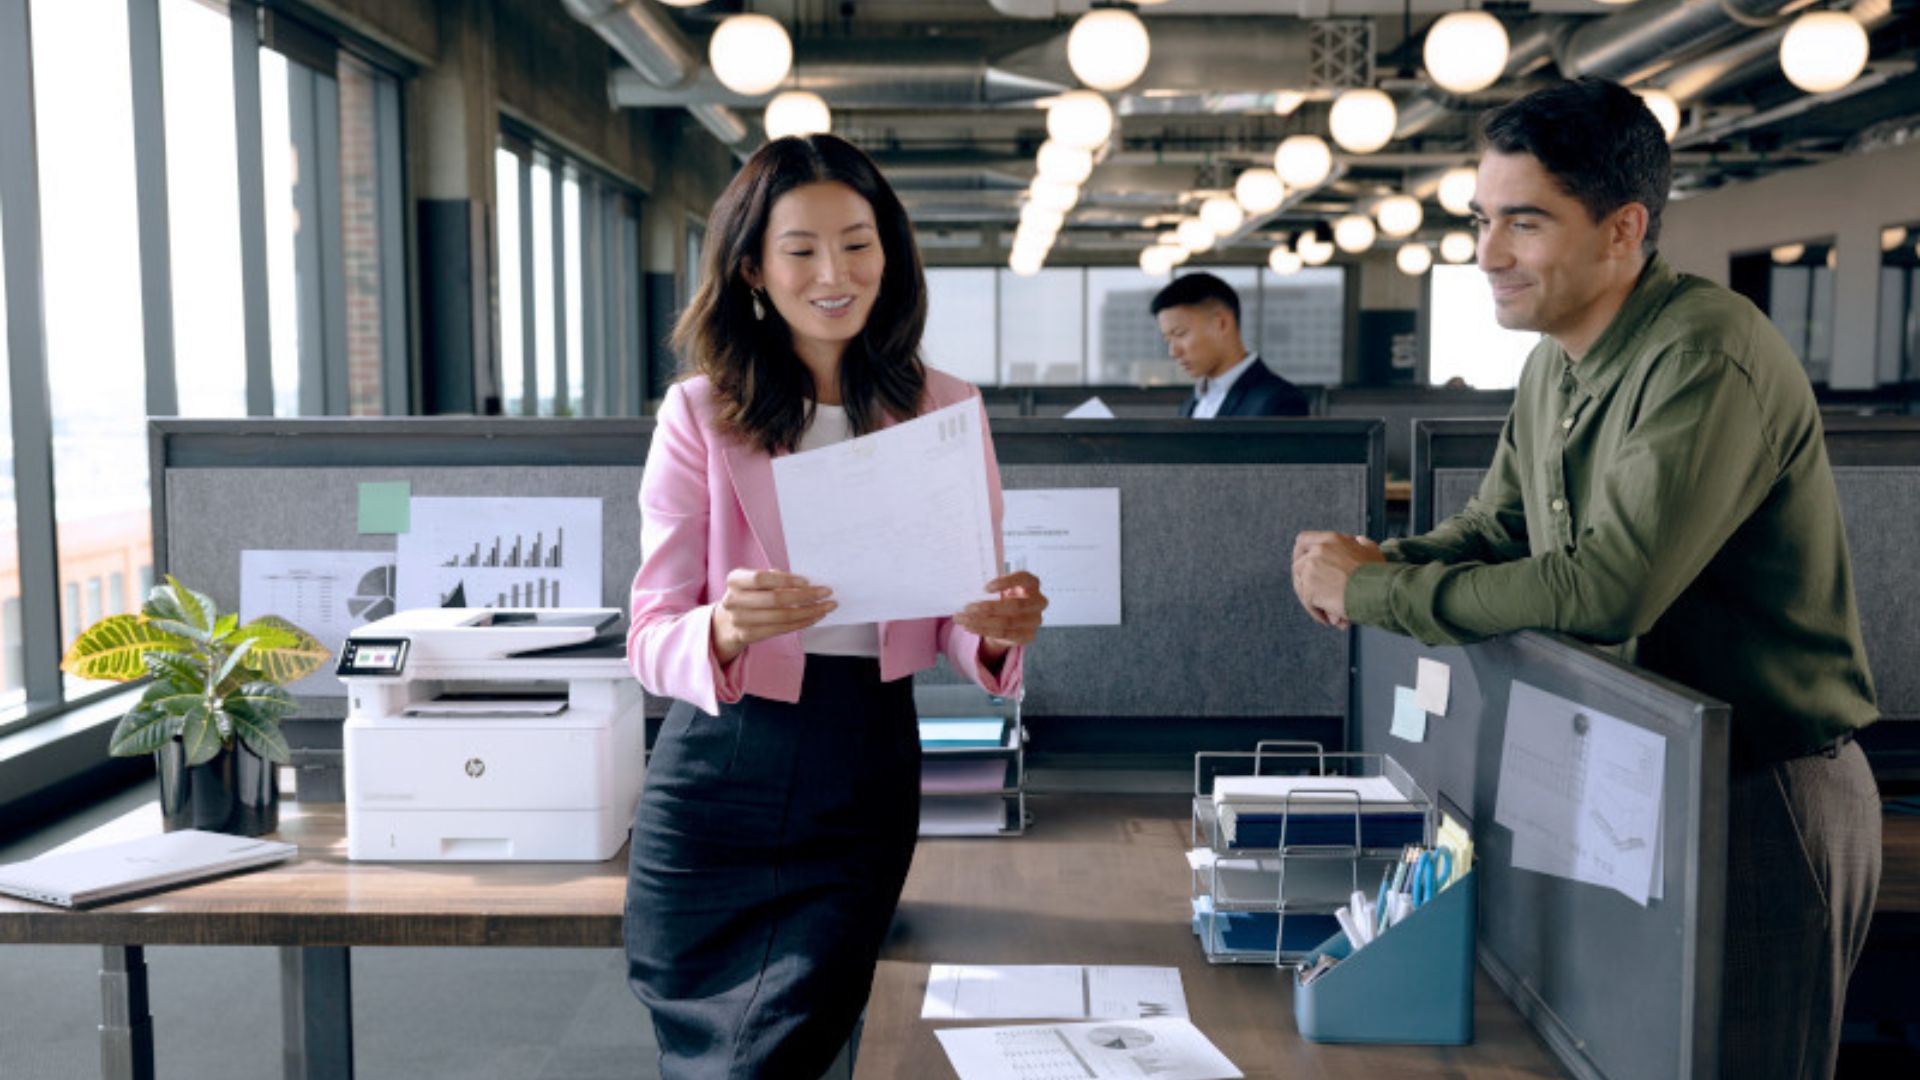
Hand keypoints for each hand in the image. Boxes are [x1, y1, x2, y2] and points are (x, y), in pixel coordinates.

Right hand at [711, 569, 834, 663]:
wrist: (725, 623)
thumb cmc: (748, 596)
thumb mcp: (754, 582)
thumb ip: (774, 579)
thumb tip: (804, 584)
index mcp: (735, 580)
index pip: (761, 578)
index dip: (786, 580)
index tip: (808, 581)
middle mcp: (733, 600)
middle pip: (775, 599)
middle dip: (805, 596)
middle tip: (826, 593)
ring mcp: (739, 620)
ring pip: (781, 617)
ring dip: (809, 612)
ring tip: (826, 607)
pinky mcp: (747, 636)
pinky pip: (781, 629)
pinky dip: (801, 623)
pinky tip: (814, 617)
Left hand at [954, 571, 1047, 657]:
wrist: (1013, 619)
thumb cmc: (1006, 596)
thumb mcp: (1002, 587)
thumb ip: (992, 586)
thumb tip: (968, 587)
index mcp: (1032, 584)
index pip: (1023, 578)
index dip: (1006, 582)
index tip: (985, 588)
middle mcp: (1038, 602)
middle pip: (1015, 605)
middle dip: (988, 607)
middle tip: (967, 607)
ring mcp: (1035, 620)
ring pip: (1006, 622)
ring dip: (981, 621)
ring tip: (962, 619)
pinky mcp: (1027, 636)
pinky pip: (1003, 634)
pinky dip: (983, 630)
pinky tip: (969, 627)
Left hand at [1292, 532, 1383, 629]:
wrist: (1378, 589)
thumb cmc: (1379, 573)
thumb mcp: (1371, 549)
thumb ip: (1360, 543)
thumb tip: (1357, 540)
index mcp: (1330, 540)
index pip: (1303, 540)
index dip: (1300, 552)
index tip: (1303, 562)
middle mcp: (1316, 551)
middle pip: (1297, 566)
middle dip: (1305, 582)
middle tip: (1316, 595)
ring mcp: (1310, 570)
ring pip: (1301, 587)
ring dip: (1314, 600)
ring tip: (1331, 613)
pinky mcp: (1309, 589)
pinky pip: (1309, 603)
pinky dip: (1318, 613)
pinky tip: (1332, 620)